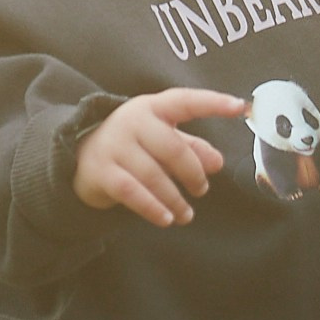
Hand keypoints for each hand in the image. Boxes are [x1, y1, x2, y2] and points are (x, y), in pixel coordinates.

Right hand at [73, 90, 248, 227]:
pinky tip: (167, 218)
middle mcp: (132, 121)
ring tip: (187, 214)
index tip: (239, 107)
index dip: (213, 103)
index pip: (186, 101)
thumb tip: (217, 162)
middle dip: (193, 173)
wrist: (80, 155)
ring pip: (154, 174)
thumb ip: (191, 147)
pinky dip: (153, 208)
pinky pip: (133, 192)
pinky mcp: (102, 171)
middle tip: (202, 190)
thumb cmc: (133, 145)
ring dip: (175, 198)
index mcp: (153, 108)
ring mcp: (114, 145)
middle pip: (173, 148)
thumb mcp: (161, 139)